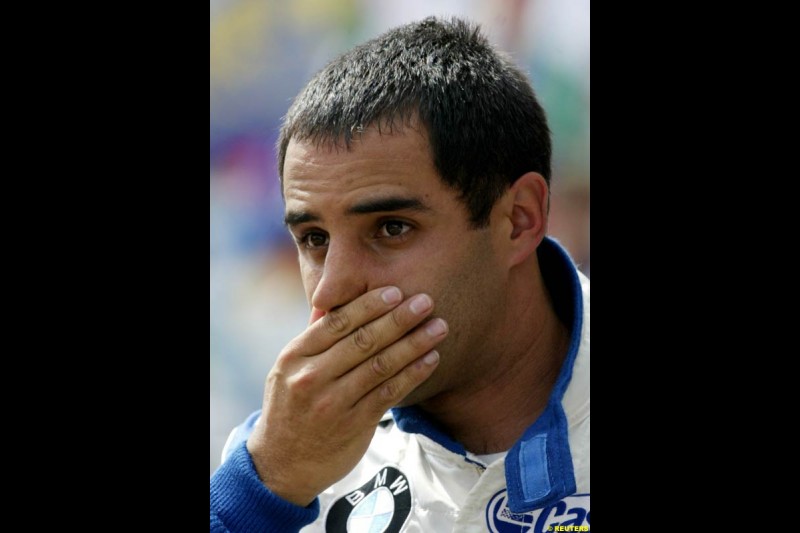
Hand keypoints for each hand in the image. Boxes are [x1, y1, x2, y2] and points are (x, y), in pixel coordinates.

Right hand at [246, 286, 446, 505]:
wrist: (281, 464)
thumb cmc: (291, 407)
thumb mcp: (287, 369)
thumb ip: (314, 337)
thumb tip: (336, 297)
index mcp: (295, 356)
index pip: (337, 322)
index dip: (369, 304)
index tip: (396, 291)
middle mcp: (312, 377)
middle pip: (363, 341)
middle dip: (398, 319)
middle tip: (426, 301)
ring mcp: (333, 403)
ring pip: (381, 366)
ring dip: (414, 344)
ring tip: (439, 327)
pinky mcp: (354, 425)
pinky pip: (389, 393)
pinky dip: (413, 374)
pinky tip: (431, 359)